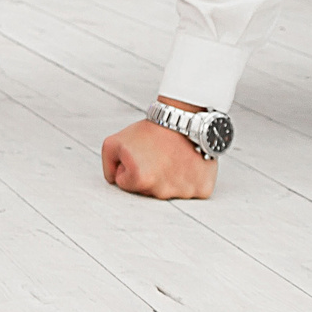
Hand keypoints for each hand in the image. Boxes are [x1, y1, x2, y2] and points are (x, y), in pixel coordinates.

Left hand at [100, 119, 217, 199]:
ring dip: (169, 178)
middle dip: (148, 175)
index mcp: (140, 181)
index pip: (125, 183)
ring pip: (170, 192)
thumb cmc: (149, 131)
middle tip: (157, 156)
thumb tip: (114, 182)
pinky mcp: (203, 190)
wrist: (183, 120)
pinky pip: (192, 191)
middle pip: (147, 191)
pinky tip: (187, 165)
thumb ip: (108, 165)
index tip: (140, 154)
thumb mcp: (114, 143)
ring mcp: (185, 192)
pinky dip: (190, 180)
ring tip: (172, 158)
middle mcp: (163, 191)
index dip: (129, 166)